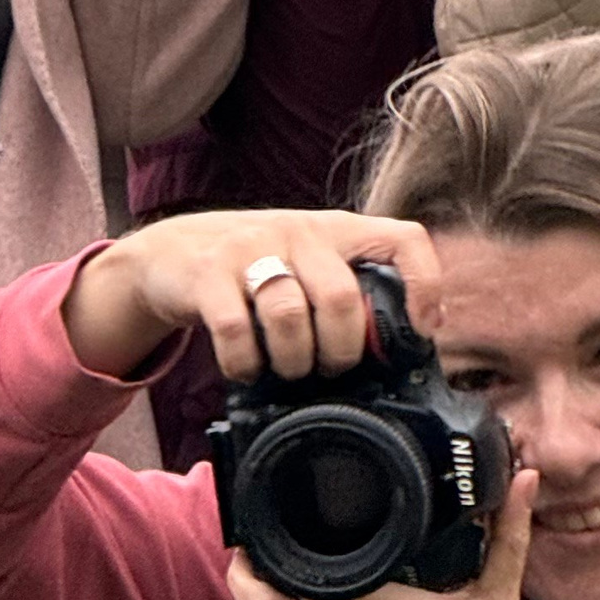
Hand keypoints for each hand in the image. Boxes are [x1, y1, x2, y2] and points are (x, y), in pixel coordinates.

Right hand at [60, 206, 443, 384]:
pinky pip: (235, 330)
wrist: (174, 252)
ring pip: (289, 316)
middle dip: (339, 351)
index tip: (421, 328)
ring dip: (292, 361)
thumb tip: (394, 356)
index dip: (424, 284)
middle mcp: (298, 231)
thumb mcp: (308, 267)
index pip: (403, 238)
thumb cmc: (256, 270)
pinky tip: (245, 367)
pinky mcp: (207, 272)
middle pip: (340, 298)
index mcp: (336, 230)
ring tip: (286, 369)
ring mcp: (249, 247)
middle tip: (327, 368)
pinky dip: (245, 363)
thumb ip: (346, 293)